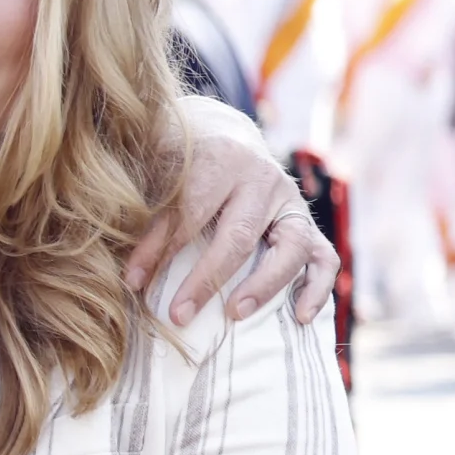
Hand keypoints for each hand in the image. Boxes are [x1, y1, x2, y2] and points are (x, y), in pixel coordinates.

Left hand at [137, 108, 336, 323]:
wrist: (225, 138)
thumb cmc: (180, 163)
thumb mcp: (156, 171)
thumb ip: (144, 210)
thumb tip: (129, 276)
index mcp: (220, 159)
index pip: (190, 211)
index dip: (159, 249)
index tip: (133, 283)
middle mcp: (262, 178)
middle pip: (238, 235)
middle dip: (206, 279)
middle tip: (179, 315)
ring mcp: (290, 201)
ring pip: (290, 247)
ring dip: (264, 285)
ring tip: (236, 314)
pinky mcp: (307, 222)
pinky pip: (325, 257)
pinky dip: (317, 288)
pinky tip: (301, 317)